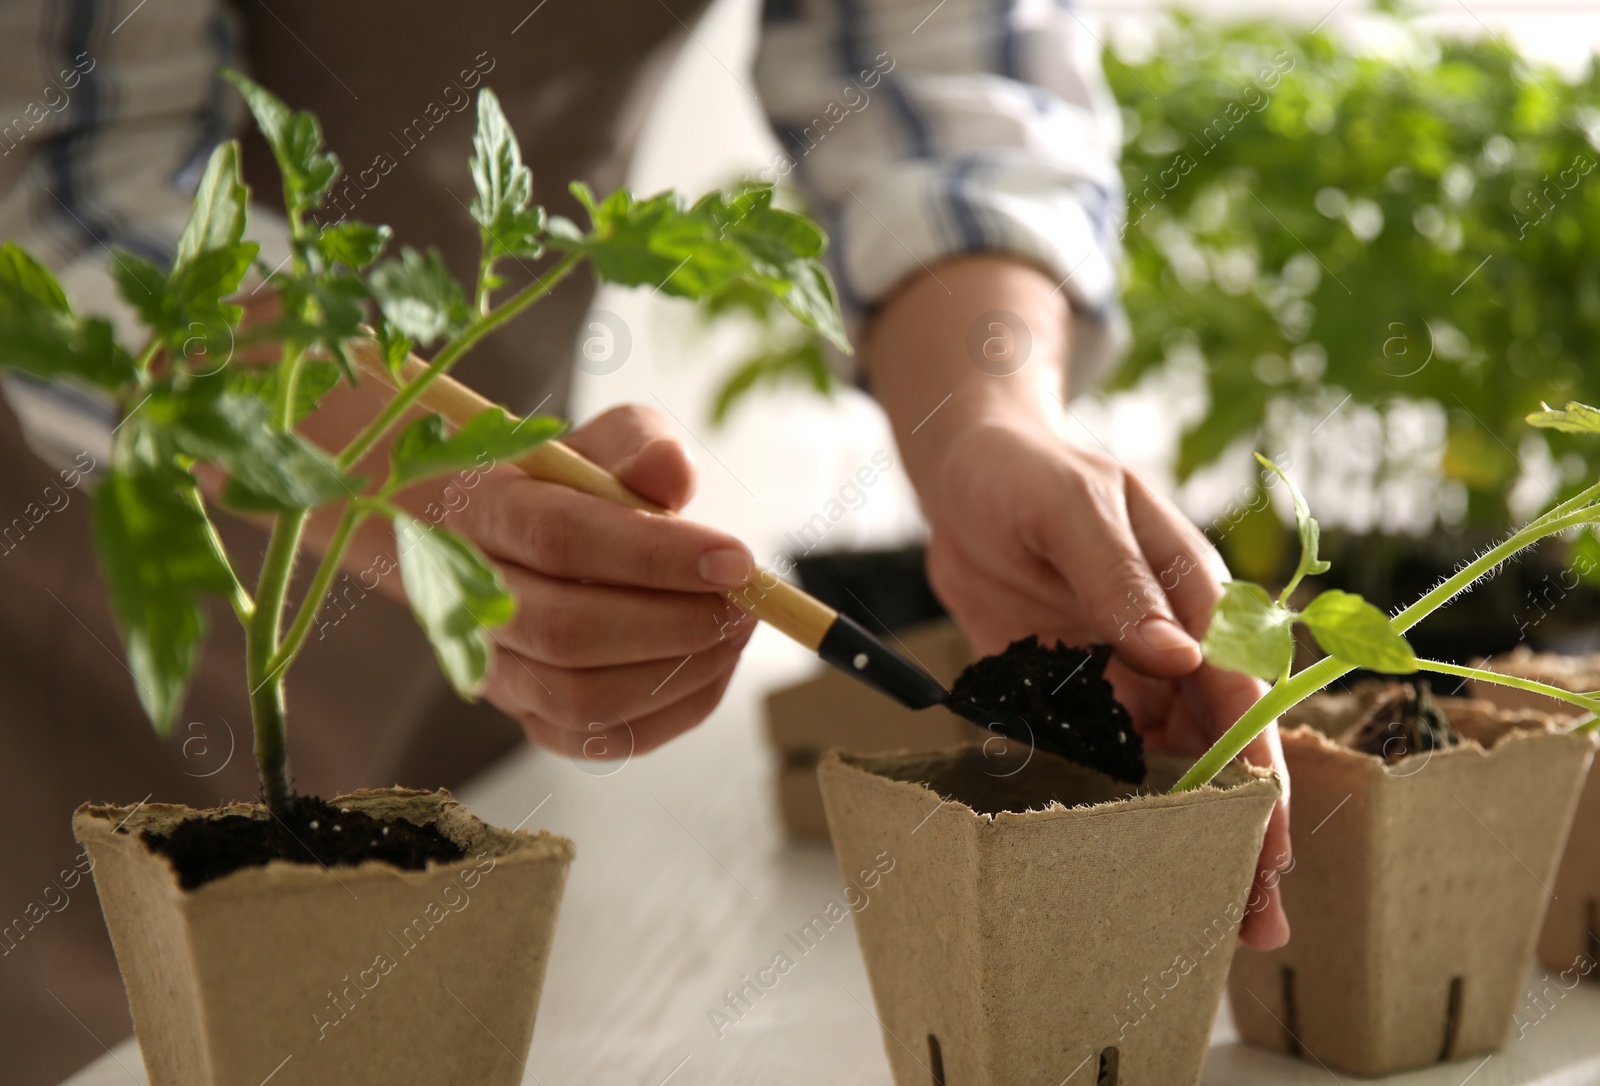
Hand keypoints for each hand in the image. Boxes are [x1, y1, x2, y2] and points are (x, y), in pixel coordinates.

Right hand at [439, 405, 757, 760]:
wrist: (502, 536)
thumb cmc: (564, 480)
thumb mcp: (599, 441)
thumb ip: (636, 446)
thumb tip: (672, 470)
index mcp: (478, 511)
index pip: (558, 539)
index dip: (654, 554)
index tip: (736, 559)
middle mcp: (468, 600)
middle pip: (565, 632)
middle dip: (674, 624)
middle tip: (745, 604)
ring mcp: (494, 667)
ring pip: (580, 698)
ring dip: (678, 672)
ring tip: (735, 631)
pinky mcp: (528, 714)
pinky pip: (599, 739)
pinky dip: (670, 712)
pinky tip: (712, 666)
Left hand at [920, 418, 1290, 948]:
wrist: (962, 471)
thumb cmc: (1027, 467)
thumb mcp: (1073, 505)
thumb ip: (1121, 578)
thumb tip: (1178, 656)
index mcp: (1195, 595)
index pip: (1239, 691)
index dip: (1257, 769)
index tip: (1267, 838)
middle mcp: (1170, 646)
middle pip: (1218, 750)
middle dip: (1241, 831)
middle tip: (1260, 919)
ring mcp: (1121, 675)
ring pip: (1167, 770)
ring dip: (1185, 840)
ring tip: (1204, 921)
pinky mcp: (1071, 692)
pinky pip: (1097, 761)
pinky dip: (1113, 815)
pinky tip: (1119, 872)